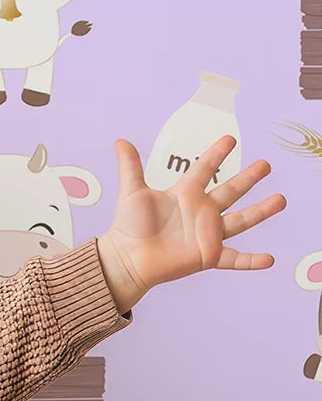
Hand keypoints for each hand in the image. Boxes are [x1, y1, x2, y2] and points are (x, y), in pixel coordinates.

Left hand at [97, 135, 284, 312]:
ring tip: (280, 200)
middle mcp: (200, 211)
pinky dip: (251, 261)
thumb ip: (130, 167)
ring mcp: (206, 234)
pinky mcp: (207, 256)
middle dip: (248, 178)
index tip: (230, 139)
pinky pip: (234, 259)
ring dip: (260, 211)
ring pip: (240, 220)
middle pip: (230, 191)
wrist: (125, 258)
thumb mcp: (131, 193)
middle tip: (266, 164)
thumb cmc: (128, 226)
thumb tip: (120, 141)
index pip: (204, 169)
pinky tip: (269, 260)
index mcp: (185, 194)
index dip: (216, 154)